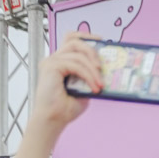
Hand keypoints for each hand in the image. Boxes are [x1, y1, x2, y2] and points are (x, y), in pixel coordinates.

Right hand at [5, 33, 103, 157]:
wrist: (53, 120)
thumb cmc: (65, 108)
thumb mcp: (84, 89)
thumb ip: (90, 76)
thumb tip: (107, 69)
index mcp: (61, 62)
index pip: (72, 39)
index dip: (86, 37)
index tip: (101, 41)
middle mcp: (54, 59)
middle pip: (74, 40)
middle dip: (92, 49)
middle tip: (102, 66)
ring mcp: (51, 61)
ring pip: (77, 53)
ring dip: (93, 68)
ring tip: (100, 83)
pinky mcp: (51, 66)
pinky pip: (75, 64)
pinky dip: (88, 75)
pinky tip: (94, 87)